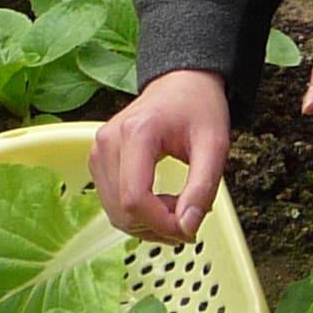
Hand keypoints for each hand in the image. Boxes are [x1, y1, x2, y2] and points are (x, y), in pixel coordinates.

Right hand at [90, 69, 229, 245]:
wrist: (181, 83)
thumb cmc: (199, 108)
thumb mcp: (215, 146)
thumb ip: (203, 188)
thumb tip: (187, 227)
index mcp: (137, 133)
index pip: (135, 198)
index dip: (162, 224)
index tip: (190, 229)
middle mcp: (108, 141)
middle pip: (123, 210)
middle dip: (158, 226)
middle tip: (190, 218)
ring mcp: (98, 151)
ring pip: (115, 212)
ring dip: (148, 224)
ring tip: (177, 207)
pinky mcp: (98, 160)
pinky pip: (113, 203)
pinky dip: (137, 214)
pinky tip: (160, 203)